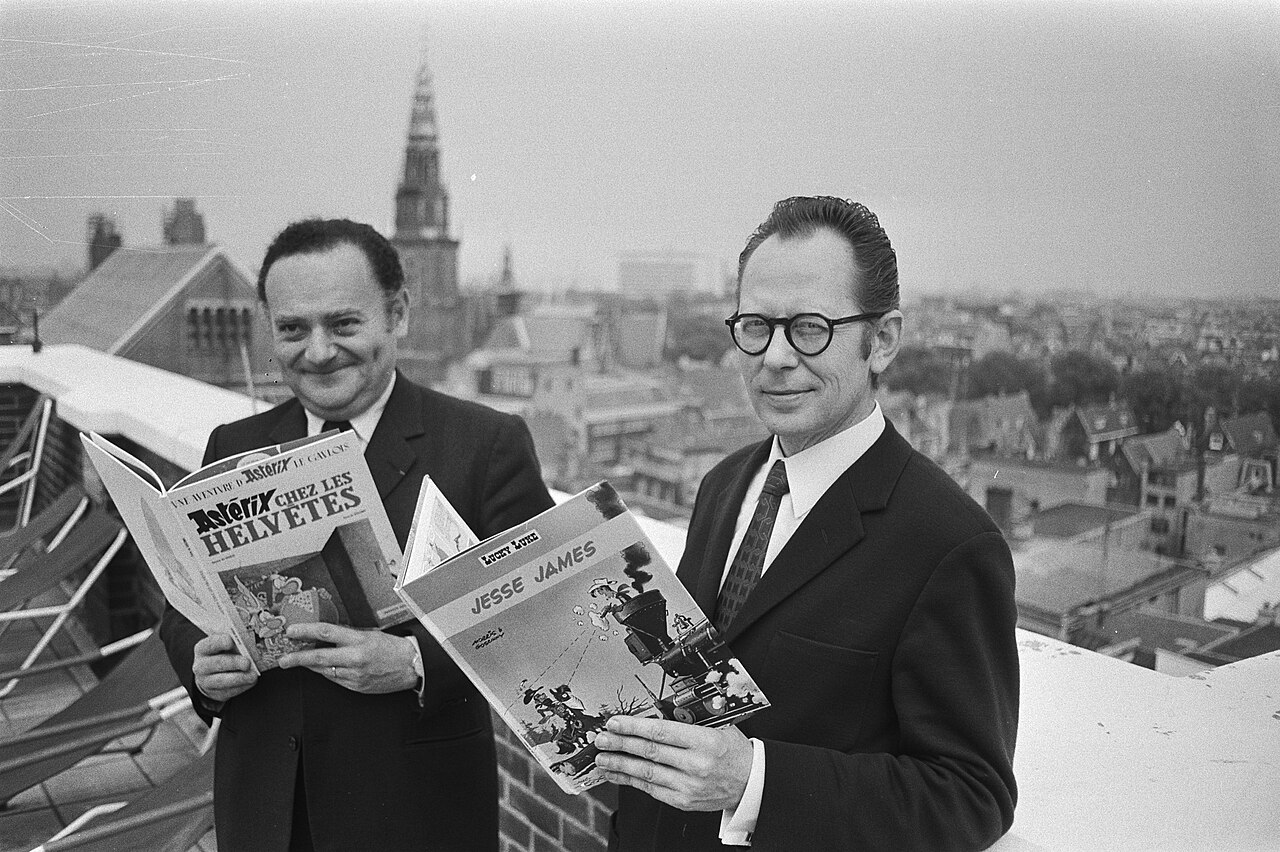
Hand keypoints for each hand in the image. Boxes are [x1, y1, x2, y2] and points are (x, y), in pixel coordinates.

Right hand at [192, 633, 257, 702]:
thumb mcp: (225, 646)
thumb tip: (249, 641)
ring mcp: (205, 681)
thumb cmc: (223, 654)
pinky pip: (228, 691)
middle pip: (217, 663)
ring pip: (222, 680)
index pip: (210, 644)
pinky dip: (241, 687)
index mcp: (203, 649)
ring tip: (253, 676)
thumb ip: (234, 642)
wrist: (212, 674)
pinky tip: (251, 682)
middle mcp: (201, 665)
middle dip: (233, 662)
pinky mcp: (214, 693)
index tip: (231, 641)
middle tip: (247, 663)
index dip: (220, 642)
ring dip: (239, 678)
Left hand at [277, 623, 416, 693]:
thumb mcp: (372, 634)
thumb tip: (327, 633)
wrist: (412, 667)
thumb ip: (349, 634)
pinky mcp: (356, 687)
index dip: (306, 631)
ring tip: (300, 661)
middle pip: (318, 657)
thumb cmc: (394, 648)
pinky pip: (335, 679)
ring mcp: (354, 675)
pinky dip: (326, 673)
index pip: (326, 632)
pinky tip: (323, 668)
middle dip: (297, 658)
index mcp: (359, 640)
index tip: (292, 631)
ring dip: (310, 665)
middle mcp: (355, 658)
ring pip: (324, 670)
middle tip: (283, 659)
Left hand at [594, 715, 753, 811]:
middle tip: (602, 739)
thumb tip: (654, 712)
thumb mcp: (718, 726)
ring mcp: (688, 786)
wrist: (752, 783)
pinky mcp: (684, 801)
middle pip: (649, 752)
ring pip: (646, 774)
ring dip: (620, 765)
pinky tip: (617, 774)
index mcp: (704, 741)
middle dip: (621, 744)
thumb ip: (689, 720)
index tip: (616, 723)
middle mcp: (696, 765)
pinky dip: (631, 781)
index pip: (661, 732)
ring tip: (602, 758)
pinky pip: (652, 790)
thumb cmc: (734, 751)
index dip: (634, 727)